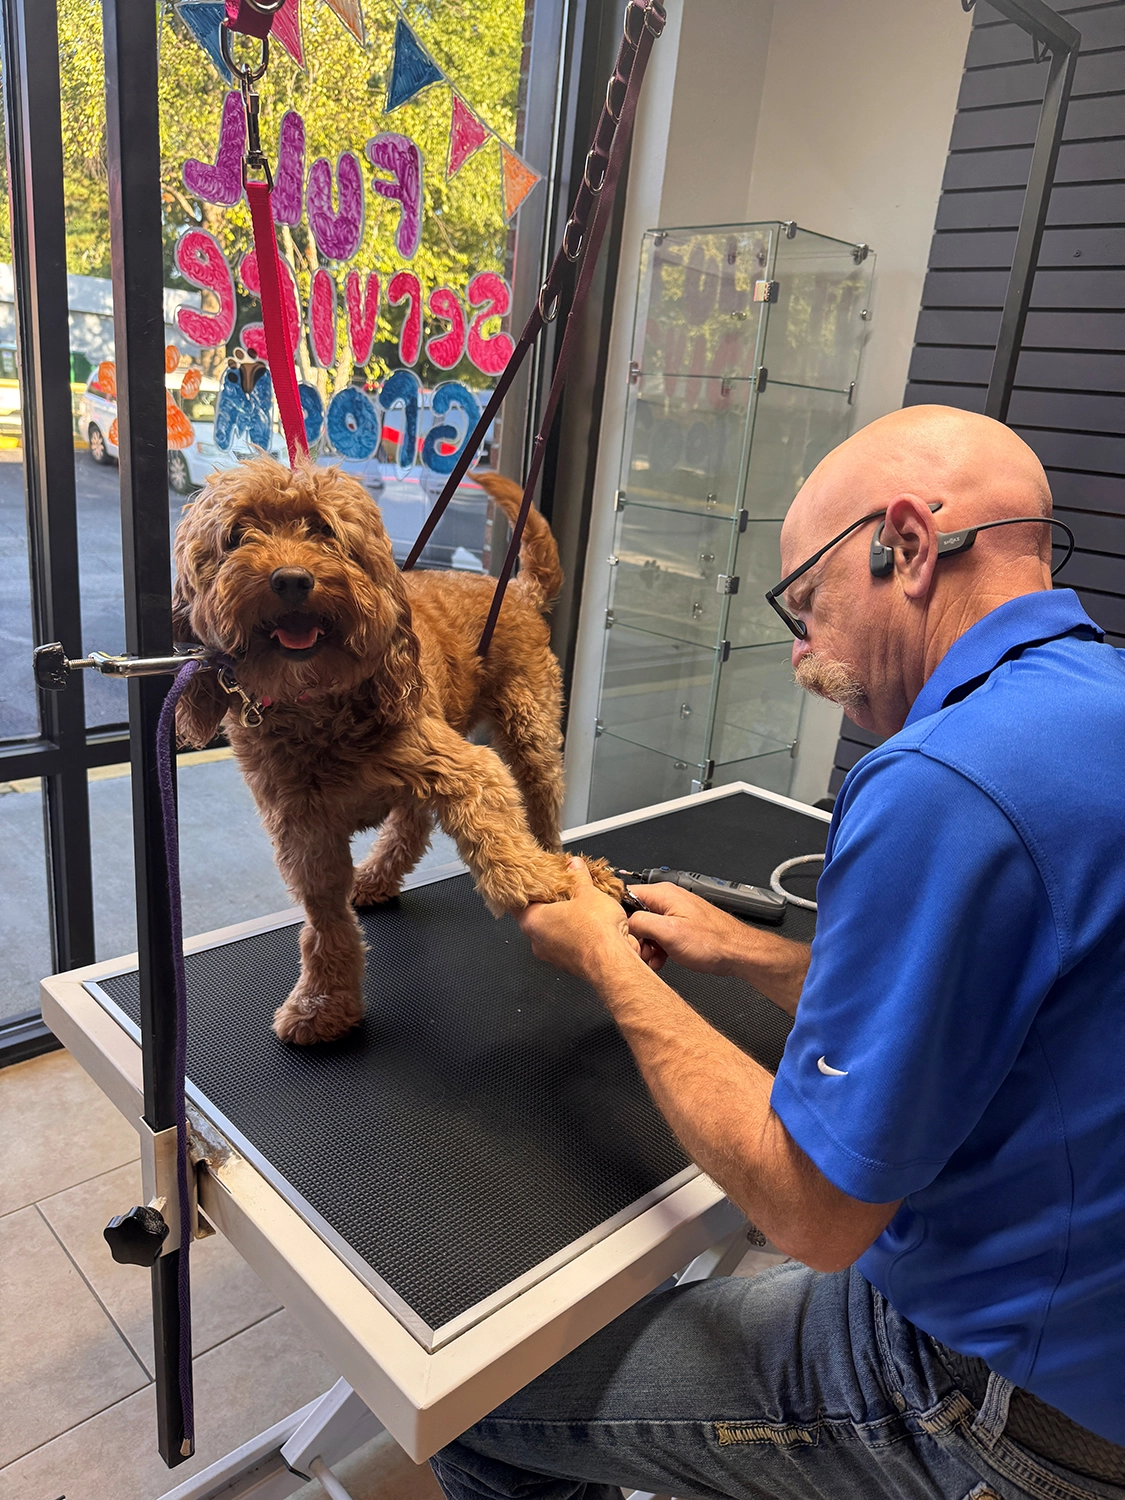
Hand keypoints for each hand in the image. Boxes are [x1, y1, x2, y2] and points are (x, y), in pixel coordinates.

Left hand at [515, 857, 639, 983]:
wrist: (612, 962)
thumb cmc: (594, 931)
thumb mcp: (587, 892)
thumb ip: (578, 876)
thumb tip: (575, 866)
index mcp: (532, 921)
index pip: (516, 903)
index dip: (525, 891)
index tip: (531, 884)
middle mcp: (537, 942)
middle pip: (536, 918)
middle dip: (549, 905)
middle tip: (560, 891)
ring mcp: (553, 957)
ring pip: (553, 934)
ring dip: (563, 922)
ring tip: (579, 908)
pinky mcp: (569, 966)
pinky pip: (568, 946)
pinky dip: (575, 936)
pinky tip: (589, 926)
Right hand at [626, 882, 750, 974]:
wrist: (737, 953)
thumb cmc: (713, 942)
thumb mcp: (670, 932)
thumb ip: (642, 923)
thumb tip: (625, 923)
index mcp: (663, 894)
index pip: (626, 896)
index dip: (619, 916)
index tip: (622, 934)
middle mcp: (668, 900)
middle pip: (635, 915)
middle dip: (635, 936)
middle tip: (641, 952)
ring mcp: (675, 913)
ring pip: (646, 928)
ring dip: (646, 946)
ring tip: (653, 959)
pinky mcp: (680, 927)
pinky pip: (658, 935)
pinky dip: (657, 948)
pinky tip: (661, 960)